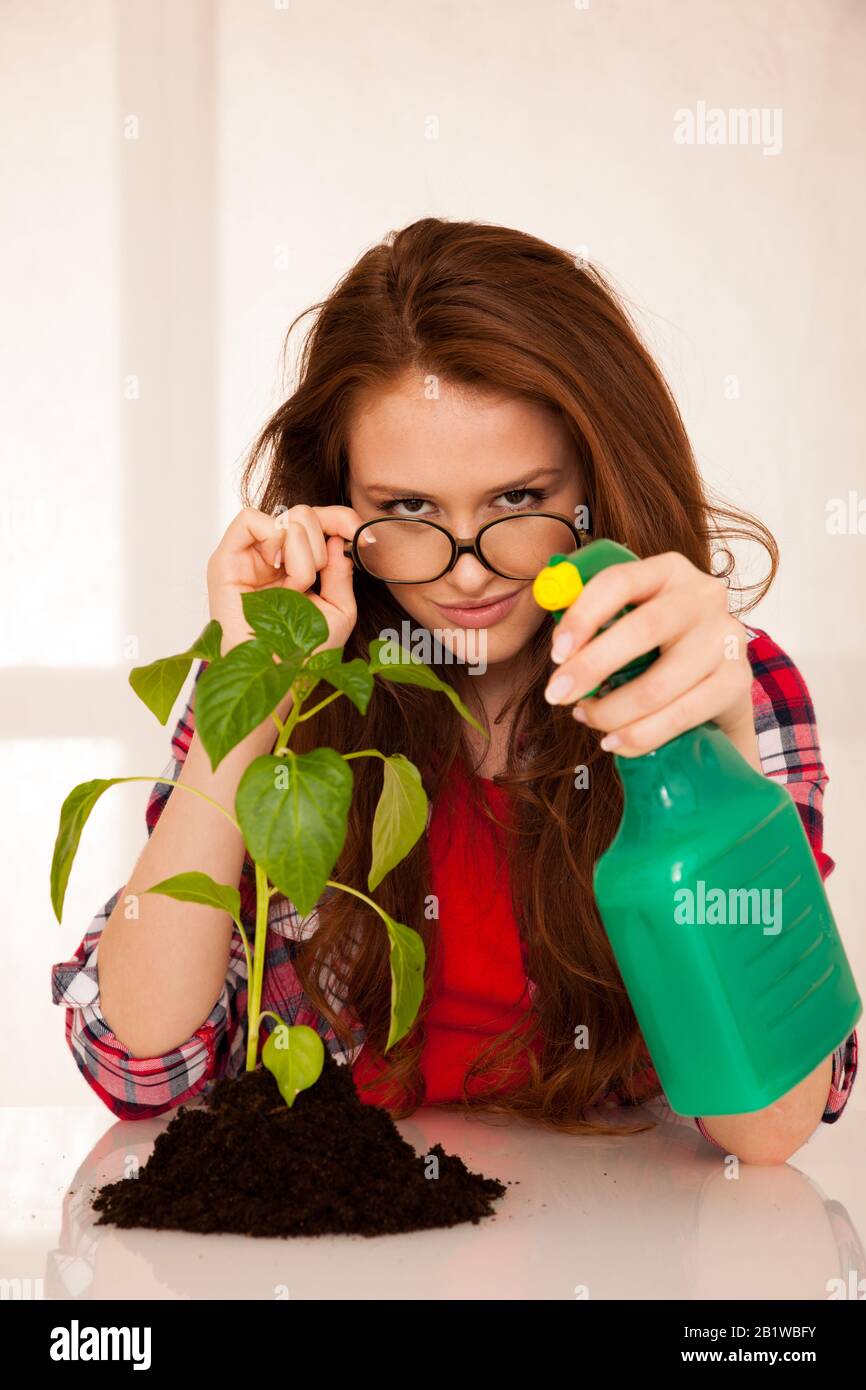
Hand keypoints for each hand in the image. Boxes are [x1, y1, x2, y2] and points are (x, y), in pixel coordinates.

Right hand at [206, 504, 362, 655]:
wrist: (277, 676)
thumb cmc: (304, 653)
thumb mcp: (338, 609)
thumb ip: (340, 572)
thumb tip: (338, 537)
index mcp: (294, 566)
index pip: (318, 522)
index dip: (342, 520)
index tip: (363, 538)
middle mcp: (270, 558)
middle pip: (304, 514)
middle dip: (320, 545)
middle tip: (313, 580)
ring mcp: (247, 558)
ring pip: (285, 518)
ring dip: (302, 553)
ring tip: (294, 586)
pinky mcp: (225, 560)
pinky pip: (249, 519)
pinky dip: (274, 538)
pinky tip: (276, 566)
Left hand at [541, 551, 756, 757]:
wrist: (719, 682)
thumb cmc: (659, 648)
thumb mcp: (631, 621)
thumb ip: (595, 622)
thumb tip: (554, 638)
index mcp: (668, 571)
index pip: (620, 581)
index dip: (583, 616)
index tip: (556, 653)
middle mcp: (704, 596)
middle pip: (642, 629)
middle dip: (590, 667)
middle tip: (557, 695)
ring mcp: (727, 638)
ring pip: (658, 684)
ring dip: (612, 710)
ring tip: (587, 718)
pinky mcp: (737, 681)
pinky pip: (681, 715)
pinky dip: (640, 735)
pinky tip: (615, 742)